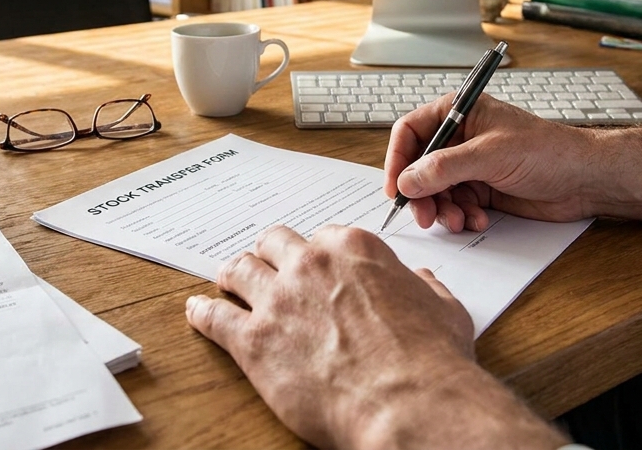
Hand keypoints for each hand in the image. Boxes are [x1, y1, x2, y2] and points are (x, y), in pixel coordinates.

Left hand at [185, 224, 563, 449]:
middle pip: (273, 243)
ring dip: (233, 276)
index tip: (312, 265)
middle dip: (269, 255)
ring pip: (238, 269)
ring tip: (226, 283)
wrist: (409, 404)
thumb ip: (425, 288)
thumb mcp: (443, 310)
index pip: (322, 237)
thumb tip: (422, 281)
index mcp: (354, 250)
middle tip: (265, 268)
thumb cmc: (431, 362)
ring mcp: (277, 300)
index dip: (315, 254)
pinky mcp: (253, 341)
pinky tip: (197, 313)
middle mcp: (310, 265)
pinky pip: (213, 317)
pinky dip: (202, 313)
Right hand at [385, 94, 641, 234]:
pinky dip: (461, 216)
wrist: (586, 179)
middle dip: (421, 194)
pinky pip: (456, 205)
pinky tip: (478, 221)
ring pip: (435, 190)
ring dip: (443, 209)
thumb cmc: (548, 151)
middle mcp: (460, 137)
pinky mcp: (482, 189)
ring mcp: (470, 164)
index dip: (398, 160)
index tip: (396, 189)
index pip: (411, 132)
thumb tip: (406, 181)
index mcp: (459, 112)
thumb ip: (444, 168)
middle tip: (425, 217)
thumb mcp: (490, 156)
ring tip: (460, 221)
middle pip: (419, 166)